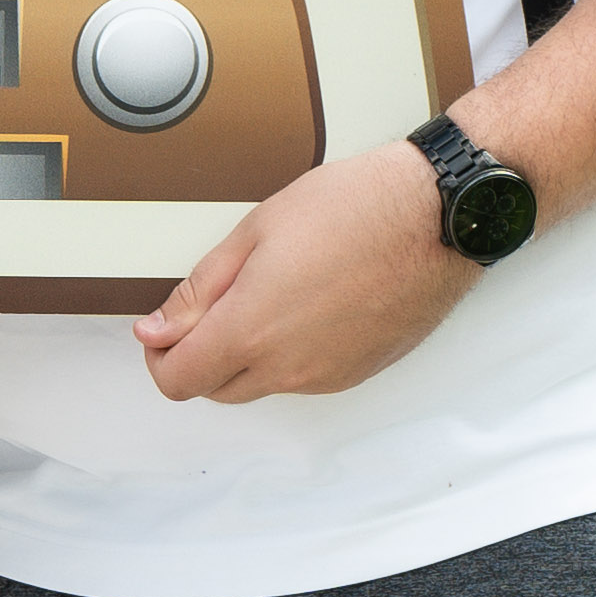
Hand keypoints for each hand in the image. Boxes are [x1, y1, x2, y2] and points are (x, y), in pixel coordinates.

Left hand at [137, 142, 483, 406]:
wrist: (438, 216)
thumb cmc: (359, 208)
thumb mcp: (257, 230)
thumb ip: (199, 289)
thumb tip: (157, 328)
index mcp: (252, 329)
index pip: (177, 380)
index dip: (159, 356)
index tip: (162, 331)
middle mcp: (289, 367)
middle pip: (215, 389)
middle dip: (201, 353)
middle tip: (214, 304)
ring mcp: (327, 376)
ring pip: (260, 384)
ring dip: (247, 353)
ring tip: (272, 289)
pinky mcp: (358, 374)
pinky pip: (303, 378)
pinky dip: (289, 353)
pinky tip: (308, 302)